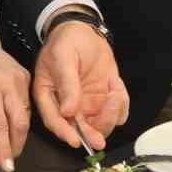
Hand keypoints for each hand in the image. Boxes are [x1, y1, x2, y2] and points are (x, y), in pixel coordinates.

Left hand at [0, 35, 30, 171]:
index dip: (4, 148)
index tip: (6, 165)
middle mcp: (8, 82)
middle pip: (20, 122)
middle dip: (17, 145)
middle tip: (10, 159)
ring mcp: (20, 78)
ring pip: (26, 114)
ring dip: (20, 132)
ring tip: (10, 145)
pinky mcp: (26, 75)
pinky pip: (27, 103)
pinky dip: (21, 116)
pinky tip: (13, 124)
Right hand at [34, 16, 127, 150]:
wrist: (84, 29)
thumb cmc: (67, 40)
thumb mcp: (63, 56)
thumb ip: (66, 82)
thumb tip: (68, 111)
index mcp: (49, 96)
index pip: (54, 120)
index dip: (64, 133)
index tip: (76, 141)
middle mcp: (68, 105)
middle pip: (80, 129)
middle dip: (91, 134)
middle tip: (100, 139)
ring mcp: (88, 104)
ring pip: (101, 124)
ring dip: (111, 114)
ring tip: (114, 89)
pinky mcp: (104, 100)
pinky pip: (117, 113)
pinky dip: (121, 103)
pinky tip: (115, 83)